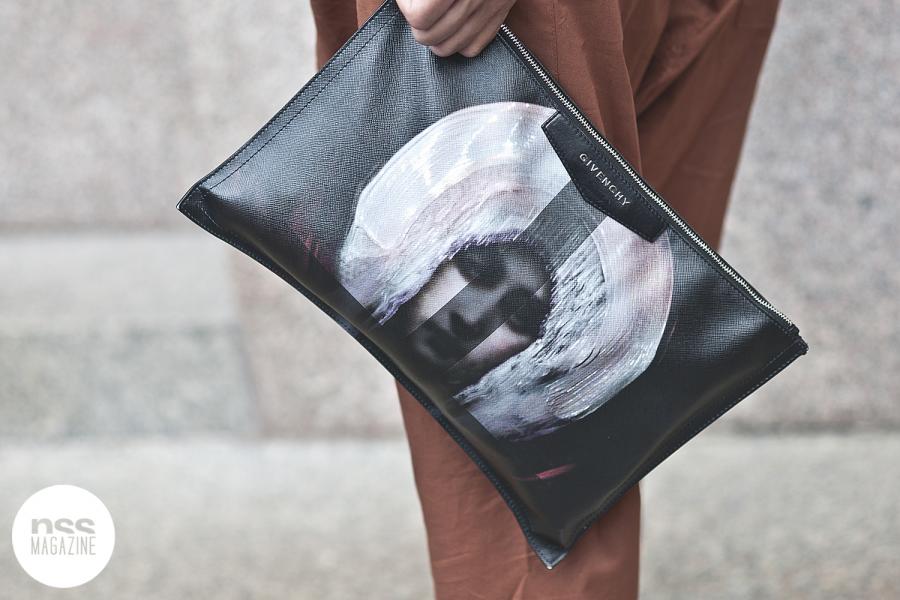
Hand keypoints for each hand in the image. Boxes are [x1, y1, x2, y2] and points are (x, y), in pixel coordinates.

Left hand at [397, 0, 517, 57]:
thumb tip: (406, 5)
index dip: (406, 9)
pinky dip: (458, 43)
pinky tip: (453, 27)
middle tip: (418, 10)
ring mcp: (493, 6)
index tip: (408, 0)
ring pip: (451, 47)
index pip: (420, 17)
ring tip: (432, 21)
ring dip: (435, 38)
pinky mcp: (502, 12)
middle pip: (431, 36)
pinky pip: (473, 47)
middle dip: (419, 27)